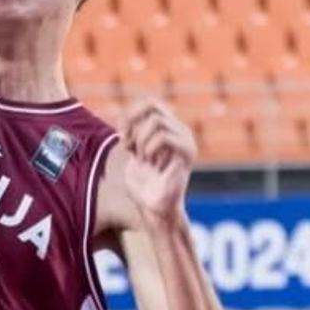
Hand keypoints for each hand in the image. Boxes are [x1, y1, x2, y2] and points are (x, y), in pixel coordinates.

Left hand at [119, 100, 196, 227]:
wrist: (153, 207)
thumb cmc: (142, 182)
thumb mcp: (133, 151)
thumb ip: (133, 132)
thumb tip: (124, 116)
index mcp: (169, 129)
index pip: (149, 103)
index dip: (130, 113)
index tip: (121, 135)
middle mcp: (181, 131)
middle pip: (152, 105)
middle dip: (132, 123)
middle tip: (127, 145)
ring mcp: (186, 141)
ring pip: (156, 120)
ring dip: (140, 139)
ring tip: (141, 158)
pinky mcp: (187, 154)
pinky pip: (163, 137)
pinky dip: (148, 148)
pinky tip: (149, 163)